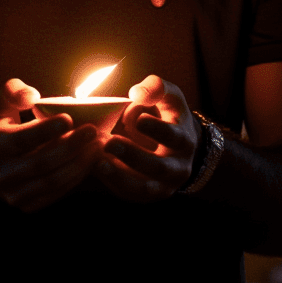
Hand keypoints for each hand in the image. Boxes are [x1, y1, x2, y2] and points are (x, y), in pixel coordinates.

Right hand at [0, 79, 102, 212]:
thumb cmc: (0, 125)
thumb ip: (12, 91)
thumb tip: (32, 96)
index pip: (22, 139)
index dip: (46, 130)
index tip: (69, 118)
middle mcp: (1, 175)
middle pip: (41, 163)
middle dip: (71, 147)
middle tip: (93, 131)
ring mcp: (14, 194)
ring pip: (52, 182)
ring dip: (79, 164)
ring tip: (98, 145)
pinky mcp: (27, 206)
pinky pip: (56, 193)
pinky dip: (76, 177)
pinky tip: (90, 161)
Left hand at [92, 74, 203, 202]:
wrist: (178, 148)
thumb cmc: (168, 116)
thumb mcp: (168, 97)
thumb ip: (156, 88)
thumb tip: (136, 94)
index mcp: (184, 140)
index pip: (174, 137)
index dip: (157, 129)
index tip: (139, 119)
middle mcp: (178, 167)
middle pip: (159, 166)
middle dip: (134, 156)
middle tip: (110, 142)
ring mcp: (163, 185)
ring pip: (144, 187)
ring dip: (121, 177)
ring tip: (99, 162)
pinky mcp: (146, 195)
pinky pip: (130, 193)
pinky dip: (113, 183)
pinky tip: (97, 168)